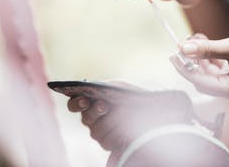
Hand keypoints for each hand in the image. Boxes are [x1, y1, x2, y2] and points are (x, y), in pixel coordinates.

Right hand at [67, 83, 192, 152]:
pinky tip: (125, 128)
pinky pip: (106, 141)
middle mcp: (93, 118)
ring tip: (121, 115)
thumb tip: (91, 88)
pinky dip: (116, 133)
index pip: (74, 104)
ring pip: (95, 131)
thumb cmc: (134, 95)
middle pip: (85, 118)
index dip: (75, 103)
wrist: (154, 110)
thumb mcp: (120, 86)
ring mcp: (100, 131)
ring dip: (108, 122)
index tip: (83, 99)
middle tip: (105, 106)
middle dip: (95, 112)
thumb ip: (104, 86)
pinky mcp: (110, 143)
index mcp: (91, 102)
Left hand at [171, 31, 228, 101]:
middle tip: (183, 42)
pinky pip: (214, 68)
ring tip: (196, 37)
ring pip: (206, 71)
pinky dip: (208, 56)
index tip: (173, 55)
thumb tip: (183, 48)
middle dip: (192, 59)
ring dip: (199, 55)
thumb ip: (206, 49)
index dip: (184, 68)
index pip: (199, 81)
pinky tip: (204, 41)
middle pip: (201, 78)